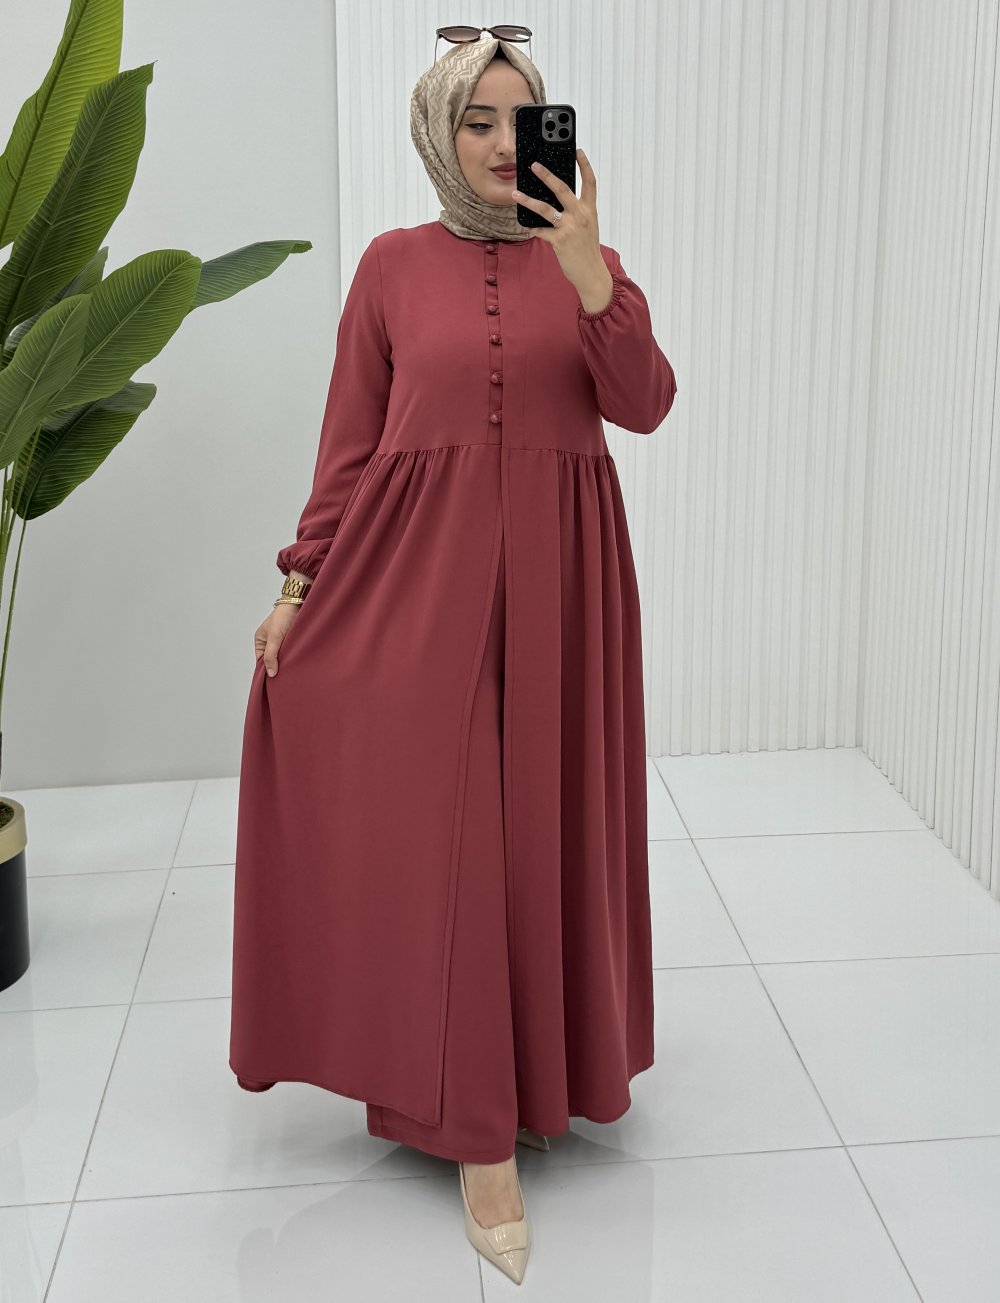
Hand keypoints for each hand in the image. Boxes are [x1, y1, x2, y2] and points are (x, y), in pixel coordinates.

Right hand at [254, 603, 299, 676]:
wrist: (299, 603)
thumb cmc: (283, 616)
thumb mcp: (274, 637)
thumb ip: (271, 655)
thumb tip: (270, 673)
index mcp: (260, 640)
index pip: (261, 661)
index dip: (266, 670)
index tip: (272, 680)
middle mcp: (270, 642)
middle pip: (272, 660)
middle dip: (277, 667)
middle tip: (283, 678)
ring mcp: (282, 642)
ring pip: (282, 657)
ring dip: (286, 662)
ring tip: (291, 671)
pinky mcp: (292, 641)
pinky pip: (291, 653)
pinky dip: (293, 658)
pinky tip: (297, 663)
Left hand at [511, 148, 610, 304]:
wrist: (591, 273)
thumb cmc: (588, 249)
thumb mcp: (588, 226)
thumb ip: (577, 212)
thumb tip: (558, 201)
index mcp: (589, 210)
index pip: (590, 182)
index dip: (584, 165)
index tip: (578, 150)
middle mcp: (580, 215)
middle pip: (562, 188)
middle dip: (546, 175)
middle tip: (534, 165)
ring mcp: (570, 227)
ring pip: (545, 208)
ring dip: (527, 200)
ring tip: (515, 193)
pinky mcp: (559, 241)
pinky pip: (541, 231)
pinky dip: (533, 229)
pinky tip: (528, 227)